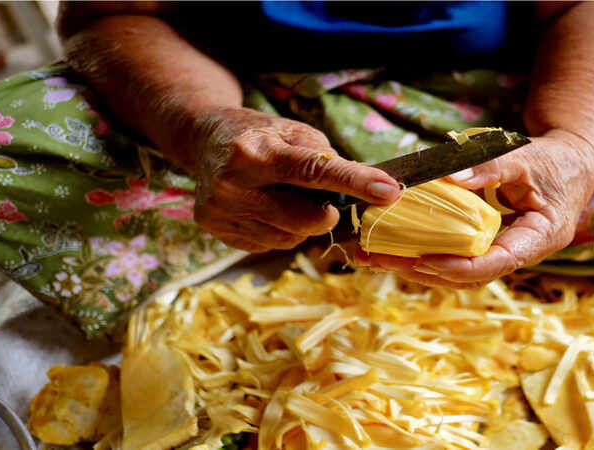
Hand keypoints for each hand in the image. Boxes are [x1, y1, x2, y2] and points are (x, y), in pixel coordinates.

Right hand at [190, 107, 399, 252]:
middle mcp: (233, 185)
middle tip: (324, 197)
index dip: (354, 183)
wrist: (204, 141)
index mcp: (255, 152)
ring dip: (302, 223)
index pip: (313, 172)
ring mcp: (222, 212)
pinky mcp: (217, 231)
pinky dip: (281, 230)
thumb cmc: (259, 135)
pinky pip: (270, 245)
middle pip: (305, 219)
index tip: (388, 191)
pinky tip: (267, 208)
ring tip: (285, 197)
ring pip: (290, 238)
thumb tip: (367, 186)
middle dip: (327, 212)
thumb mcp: (293, 131)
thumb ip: (327, 158)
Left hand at [356, 130, 593, 288]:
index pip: (496, 264)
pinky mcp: (490, 244)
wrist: (572, 163)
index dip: (458, 266)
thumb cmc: (555, 161)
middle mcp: (521, 252)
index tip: (423, 261)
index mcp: (539, 237)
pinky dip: (429, 253)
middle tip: (382, 260)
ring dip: (420, 268)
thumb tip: (450, 178)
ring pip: (460, 272)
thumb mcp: (525, 158)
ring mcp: (504, 251)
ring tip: (377, 258)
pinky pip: (459, 256)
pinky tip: (398, 248)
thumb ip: (491, 168)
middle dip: (425, 271)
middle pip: (469, 275)